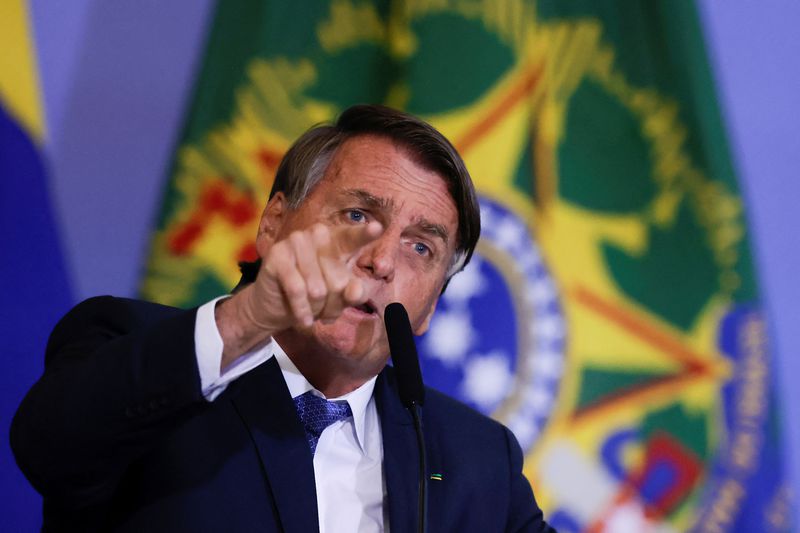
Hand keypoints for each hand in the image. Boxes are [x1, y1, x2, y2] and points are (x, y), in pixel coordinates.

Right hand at [216, 221, 382, 361]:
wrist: (278, 307)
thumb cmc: (316, 297)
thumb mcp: (341, 298)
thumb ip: (353, 294)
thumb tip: (356, 290)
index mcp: (339, 241)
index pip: (354, 238)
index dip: (365, 234)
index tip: (377, 228)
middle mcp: (318, 234)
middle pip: (338, 280)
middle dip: (333, 303)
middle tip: (324, 307)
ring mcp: (296, 241)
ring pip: (317, 288)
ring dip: (316, 307)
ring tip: (311, 309)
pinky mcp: (277, 254)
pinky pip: (297, 289)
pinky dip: (302, 309)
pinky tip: (304, 318)